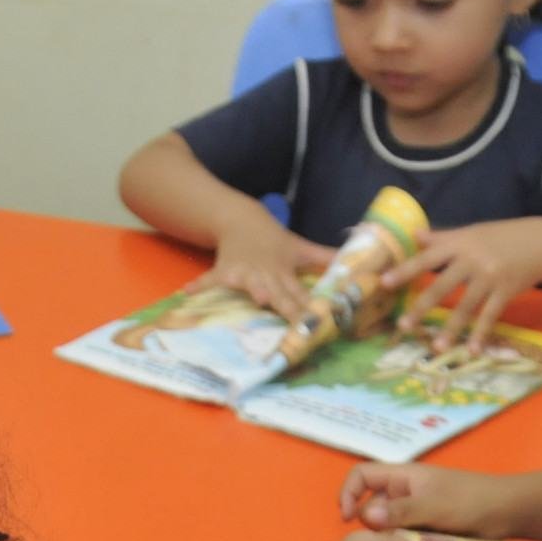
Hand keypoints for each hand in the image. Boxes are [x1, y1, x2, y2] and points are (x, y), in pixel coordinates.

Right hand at [195, 215, 332, 324]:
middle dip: (288, 306)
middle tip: (297, 320)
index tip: (322, 320)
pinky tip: (186, 294)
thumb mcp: (299, 247)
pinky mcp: (224, 270)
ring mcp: (244, 271)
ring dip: (253, 289)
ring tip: (259, 297)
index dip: (311, 307)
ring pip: (250, 284)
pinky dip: (199, 285)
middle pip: (280, 294)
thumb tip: (354, 262)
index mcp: (285, 271)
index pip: (301, 294)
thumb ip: (324, 257)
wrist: (242, 220)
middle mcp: (267, 273)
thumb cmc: (273, 240)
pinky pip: (211, 280)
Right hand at [338, 461, 509, 535]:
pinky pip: (404, 537)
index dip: (348, 493)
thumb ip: (399, 511)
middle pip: (370, 504)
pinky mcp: (425, 527)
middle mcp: (404, 492)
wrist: (509, 512)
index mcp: (402, 476)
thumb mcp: (434, 506)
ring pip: (387, 525)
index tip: (346, 519)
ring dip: (389, 540)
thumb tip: (362, 517)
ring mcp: (415, 510)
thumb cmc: (472, 501)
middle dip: (370, 525)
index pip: (361, 475)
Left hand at [383, 220, 541, 351]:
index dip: (405, 270)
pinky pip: (490, 316)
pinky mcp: (506, 291)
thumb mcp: (471, 233)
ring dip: (451, 329)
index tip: (384, 282)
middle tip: (403, 326)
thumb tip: (414, 235)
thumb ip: (442, 237)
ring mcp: (490, 276)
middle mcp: (473, 259)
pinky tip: (472, 351)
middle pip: (443, 285)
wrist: (540, 242)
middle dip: (422, 307)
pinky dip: (481, 335)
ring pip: (466, 306)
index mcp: (460, 244)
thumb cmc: (500, 237)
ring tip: (436, 347)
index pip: (427, 258)